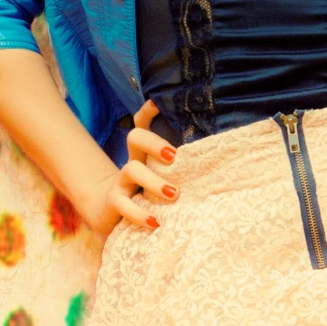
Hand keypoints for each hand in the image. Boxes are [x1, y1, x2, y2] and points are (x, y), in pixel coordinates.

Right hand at [81, 100, 179, 238]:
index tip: (157, 102)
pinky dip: (139, 214)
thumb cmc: (145, 198)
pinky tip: (155, 222)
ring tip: (174, 194)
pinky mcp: (113, 203)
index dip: (147, 112)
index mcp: (144, 156)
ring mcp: (120, 182)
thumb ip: (180, 174)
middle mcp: (132, 163)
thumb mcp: (161, 183)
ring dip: (154, 181)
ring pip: (131, 170)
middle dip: (154, 142)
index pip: (142, 125)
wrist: (110, 218)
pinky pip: (123, 205)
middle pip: (135, 138)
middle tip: (174, 156)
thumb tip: (216, 168)